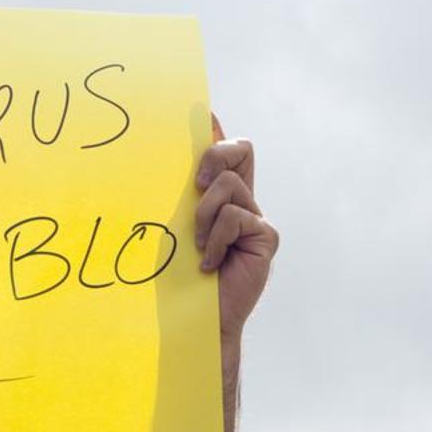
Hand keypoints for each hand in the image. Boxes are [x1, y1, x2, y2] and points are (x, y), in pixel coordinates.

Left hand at [193, 115, 278, 382]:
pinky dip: (216, 239)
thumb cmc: (179, 276)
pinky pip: (236, 217)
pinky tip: (209, 263)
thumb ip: (179, 195)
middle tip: (195, 182)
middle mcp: (244, 201)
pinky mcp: (266, 237)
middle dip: (214, 155)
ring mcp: (258, 219)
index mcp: (223, 195)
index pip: (228, 148)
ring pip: (229, 187)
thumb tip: (165, 158)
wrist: (198, 320)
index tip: (201, 111)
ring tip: (197, 245)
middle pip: (241, 149)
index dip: (217, 128)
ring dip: (204, 215)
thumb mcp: (174, 228)